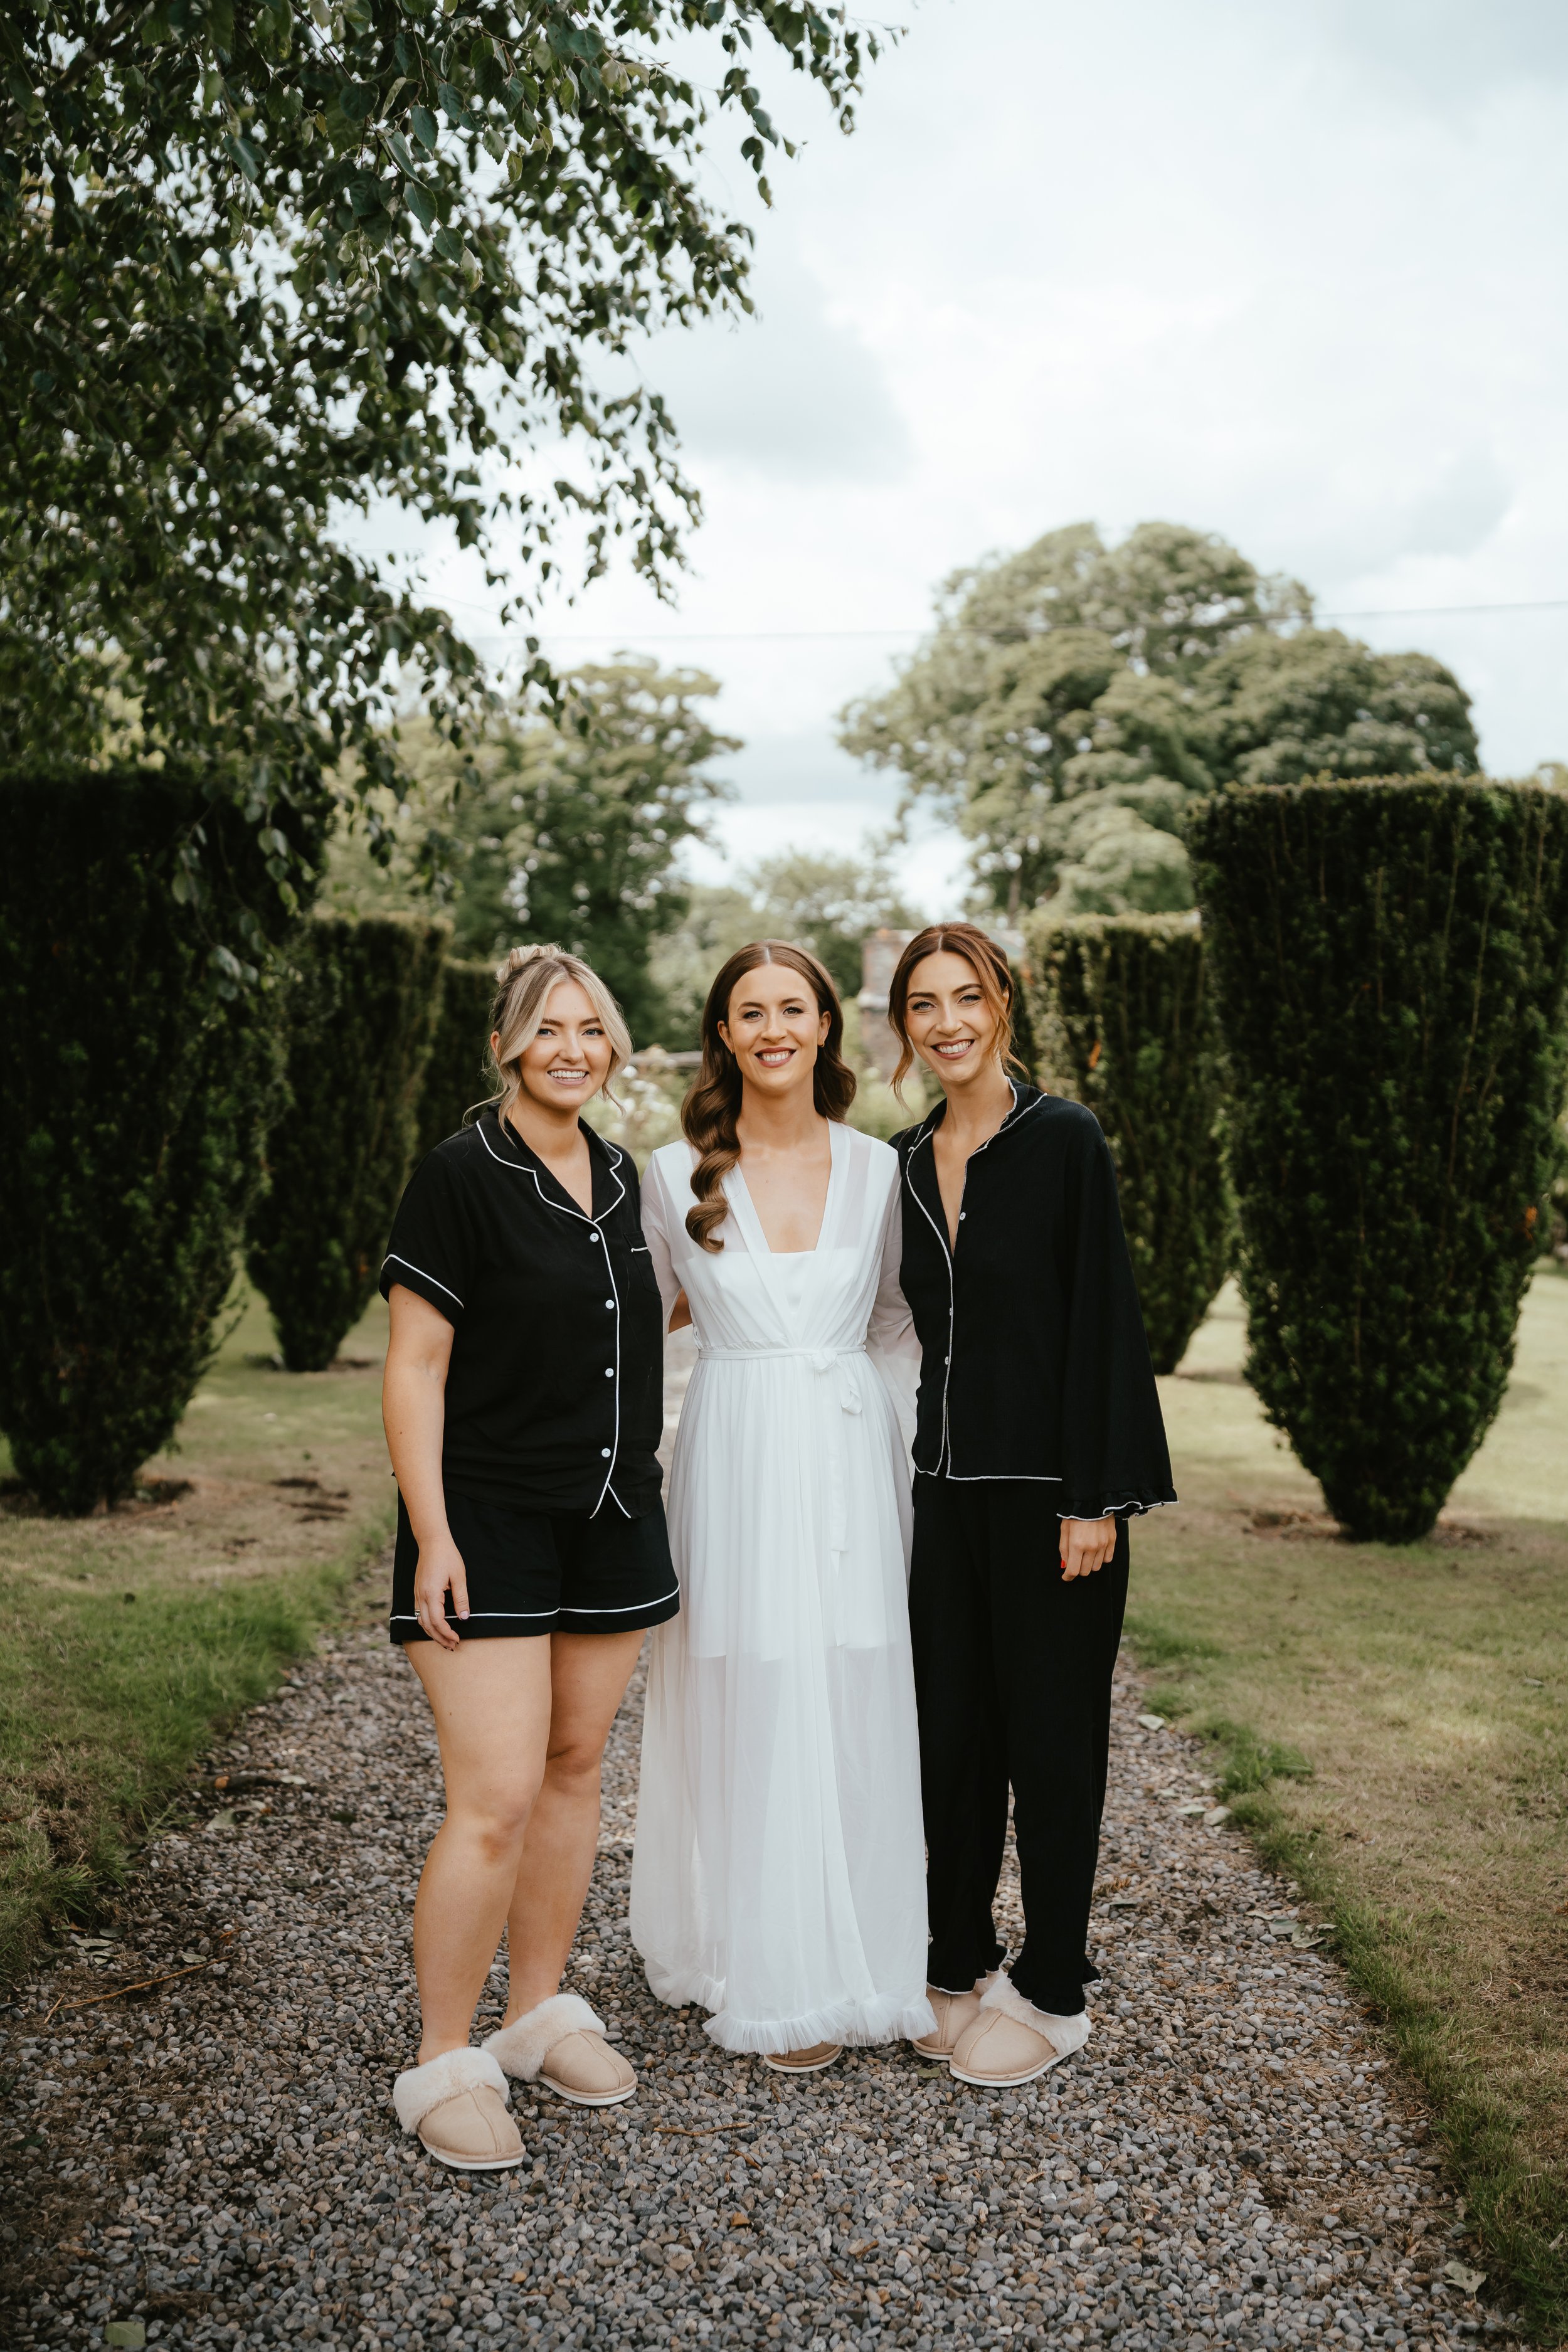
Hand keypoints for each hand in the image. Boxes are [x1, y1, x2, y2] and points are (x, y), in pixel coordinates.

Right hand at [413, 1532, 468, 1650]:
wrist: (432, 1542)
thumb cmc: (447, 1556)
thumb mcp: (459, 1577)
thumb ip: (461, 1598)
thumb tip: (464, 1617)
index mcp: (431, 1593)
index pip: (437, 1622)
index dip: (447, 1633)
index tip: (457, 1639)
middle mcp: (421, 1596)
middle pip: (427, 1626)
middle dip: (439, 1638)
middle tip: (452, 1646)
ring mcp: (417, 1594)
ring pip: (421, 1621)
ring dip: (432, 1633)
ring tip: (444, 1640)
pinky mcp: (417, 1591)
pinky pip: (419, 1613)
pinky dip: (426, 1624)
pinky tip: (435, 1626)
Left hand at [1060, 1515, 1117, 1580]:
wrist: (1092, 1501)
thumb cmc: (1075, 1515)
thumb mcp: (1064, 1530)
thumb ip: (1064, 1549)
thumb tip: (1065, 1565)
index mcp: (1077, 1545)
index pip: (1073, 1571)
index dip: (1068, 1577)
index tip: (1066, 1577)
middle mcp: (1091, 1547)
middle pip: (1085, 1571)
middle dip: (1078, 1569)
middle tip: (1075, 1562)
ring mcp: (1103, 1545)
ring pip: (1096, 1567)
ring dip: (1089, 1564)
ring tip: (1085, 1554)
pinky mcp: (1112, 1541)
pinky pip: (1107, 1559)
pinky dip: (1101, 1559)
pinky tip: (1096, 1551)